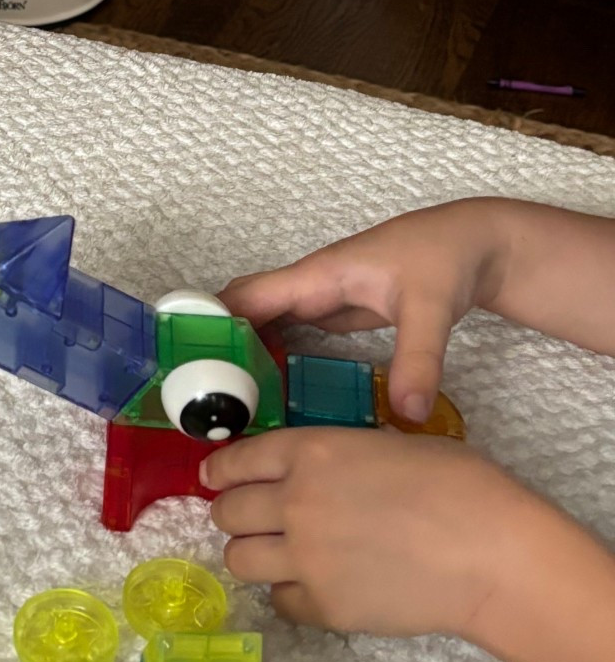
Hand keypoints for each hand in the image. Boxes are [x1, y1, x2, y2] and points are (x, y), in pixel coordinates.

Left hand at [203, 424, 545, 639]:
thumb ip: (340, 456)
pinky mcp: (324, 607)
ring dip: (254, 555)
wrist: (491, 553)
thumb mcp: (389, 443)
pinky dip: (291, 595)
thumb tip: (323, 469)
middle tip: (253, 520)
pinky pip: (280, 602)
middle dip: (234, 515)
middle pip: (226, 513)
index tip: (214, 479)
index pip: (236, 461)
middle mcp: (293, 503)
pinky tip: (316, 587)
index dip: (220, 471)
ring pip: (240, 560)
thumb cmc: (458, 485)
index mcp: (309, 453)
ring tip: (278, 556)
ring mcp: (304, 559)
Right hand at [219, 202, 506, 423]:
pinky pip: (288, 336)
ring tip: (218, 405)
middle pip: (245, 312)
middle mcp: (310, 287)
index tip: (184, 360)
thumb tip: (406, 415)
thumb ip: (418, 360)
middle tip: (194, 398)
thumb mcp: (432, 309)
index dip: (211, 322)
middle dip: (216, 346)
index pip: (247, 297)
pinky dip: (271, 360)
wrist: (477, 246)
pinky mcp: (337, 315)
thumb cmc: (446, 260)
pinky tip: (267, 395)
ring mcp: (322, 301)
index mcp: (317, 276)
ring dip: (241, 355)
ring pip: (264, 325)